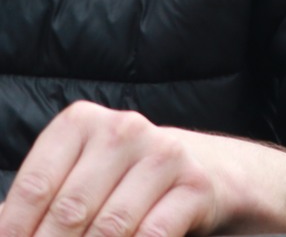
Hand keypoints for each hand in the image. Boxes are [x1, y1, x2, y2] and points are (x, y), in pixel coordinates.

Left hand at [0, 102, 230, 236]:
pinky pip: (153, 234)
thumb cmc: (120, 179)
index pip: (36, 186)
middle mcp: (124, 130)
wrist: (203, 169)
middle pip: (70, 210)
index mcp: (82, 122)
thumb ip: (38, 203)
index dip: (15, 230)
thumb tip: (4, 235)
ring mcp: (164, 154)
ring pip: (111, 226)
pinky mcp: (195, 184)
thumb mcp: (76, 176)